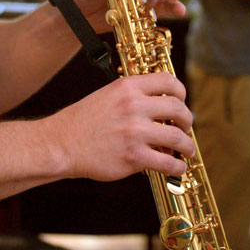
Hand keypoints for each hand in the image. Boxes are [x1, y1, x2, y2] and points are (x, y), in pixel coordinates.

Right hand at [43, 72, 194, 180]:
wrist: (61, 144)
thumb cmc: (84, 121)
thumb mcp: (108, 96)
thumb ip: (134, 97)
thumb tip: (163, 109)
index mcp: (128, 87)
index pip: (168, 81)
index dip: (181, 93)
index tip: (182, 103)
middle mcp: (134, 106)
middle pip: (178, 109)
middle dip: (188, 121)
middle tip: (185, 128)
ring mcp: (135, 132)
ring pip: (178, 138)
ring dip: (188, 146)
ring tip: (186, 151)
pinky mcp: (134, 157)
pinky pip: (167, 162)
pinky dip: (177, 166)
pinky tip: (176, 167)